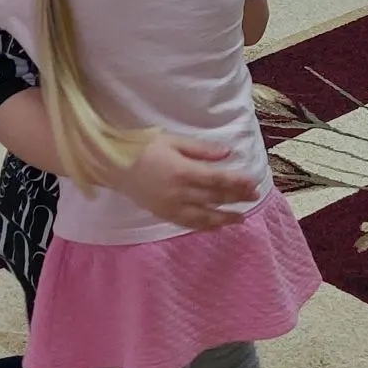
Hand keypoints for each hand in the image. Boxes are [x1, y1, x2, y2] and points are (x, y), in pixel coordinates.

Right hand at [109, 133, 259, 231]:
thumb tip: (228, 152)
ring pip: (203, 216)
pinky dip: (204, 226)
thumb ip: (202, 150)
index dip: (237, 183)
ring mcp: (170, 206)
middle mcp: (178, 192)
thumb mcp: (173, 141)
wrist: (112, 164)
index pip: (217, 179)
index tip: (253, 183)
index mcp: (182, 171)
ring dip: (224, 218)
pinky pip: (187, 223)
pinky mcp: (162, 214)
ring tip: (240, 218)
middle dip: (236, 198)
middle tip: (254, 197)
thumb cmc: (143, 147)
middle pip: (214, 197)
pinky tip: (215, 226)